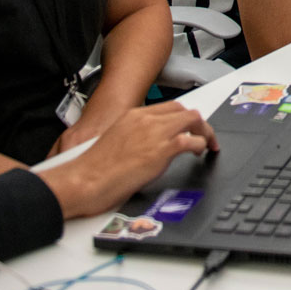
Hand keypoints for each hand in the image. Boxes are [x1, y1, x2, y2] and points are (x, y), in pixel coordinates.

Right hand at [39, 104, 217, 219]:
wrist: (83, 181)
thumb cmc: (92, 171)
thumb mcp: (115, 144)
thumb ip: (133, 140)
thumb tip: (145, 150)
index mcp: (132, 116)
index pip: (167, 108)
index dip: (182, 117)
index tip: (188, 126)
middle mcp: (145, 120)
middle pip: (183, 111)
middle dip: (197, 122)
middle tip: (204, 135)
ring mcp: (154, 133)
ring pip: (192, 120)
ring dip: (204, 131)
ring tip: (207, 144)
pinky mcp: (161, 150)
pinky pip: (192, 141)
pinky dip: (201, 145)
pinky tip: (200, 153)